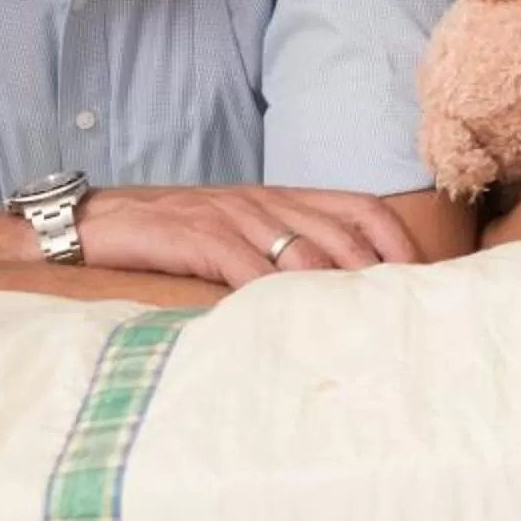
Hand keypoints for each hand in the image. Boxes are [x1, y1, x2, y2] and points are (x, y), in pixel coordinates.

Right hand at [76, 183, 420, 287]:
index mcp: (281, 196)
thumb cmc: (175, 233)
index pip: (361, 207)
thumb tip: (338, 283)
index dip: (398, 241)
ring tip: (362, 324)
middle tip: (403, 311)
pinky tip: (288, 320)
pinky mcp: (197, 235)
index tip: (425, 279)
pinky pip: (244, 265)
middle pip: (342, 234)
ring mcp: (231, 216)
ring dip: (335, 288)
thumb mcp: (239, 229)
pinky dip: (271, 292)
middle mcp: (264, 201)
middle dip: (378, 273)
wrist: (96, 222)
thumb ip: (285, 244)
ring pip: (302, 249)